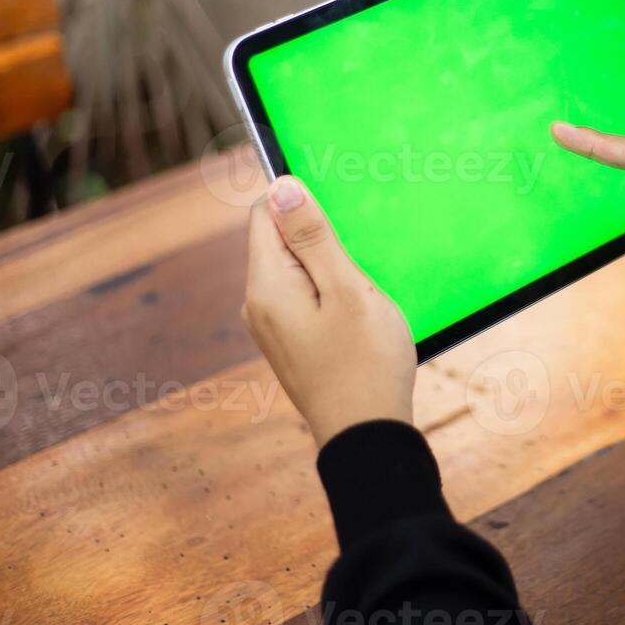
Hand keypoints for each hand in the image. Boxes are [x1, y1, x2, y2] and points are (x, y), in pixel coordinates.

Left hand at [243, 176, 415, 447]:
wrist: (367, 438)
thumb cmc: (365, 363)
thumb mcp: (347, 289)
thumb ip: (313, 236)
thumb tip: (281, 186)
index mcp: (266, 286)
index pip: (265, 214)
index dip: (302, 206)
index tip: (342, 226)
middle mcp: (258, 304)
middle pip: (280, 242)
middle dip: (322, 241)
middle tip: (360, 273)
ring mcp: (272, 327)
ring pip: (297, 271)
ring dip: (331, 271)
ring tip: (362, 302)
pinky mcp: (290, 343)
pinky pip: (305, 298)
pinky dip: (331, 296)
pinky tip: (357, 321)